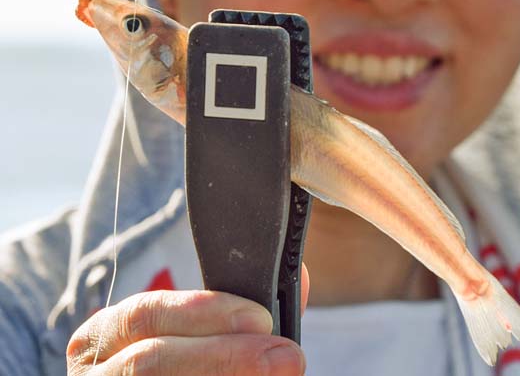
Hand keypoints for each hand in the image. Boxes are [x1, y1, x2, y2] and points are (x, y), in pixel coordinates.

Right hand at [67, 265, 309, 375]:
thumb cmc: (175, 363)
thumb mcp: (192, 335)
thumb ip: (238, 316)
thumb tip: (298, 280)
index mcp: (105, 336)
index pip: (145, 313)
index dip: (203, 312)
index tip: (261, 319)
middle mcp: (94, 373)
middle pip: (150, 361)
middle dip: (223, 356)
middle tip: (286, 358)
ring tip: (277, 374)